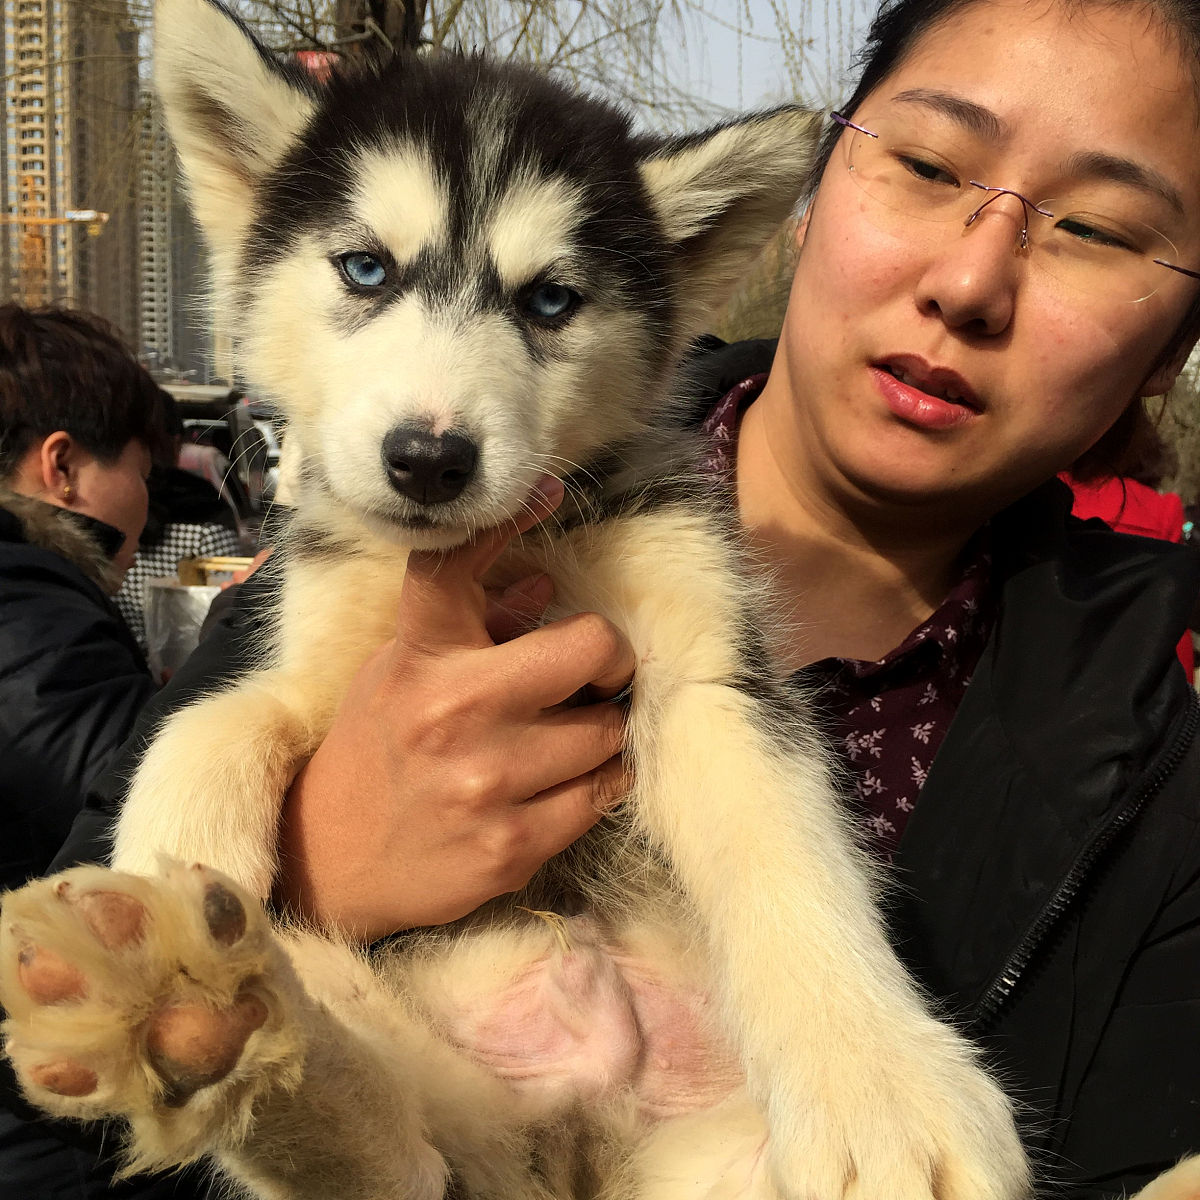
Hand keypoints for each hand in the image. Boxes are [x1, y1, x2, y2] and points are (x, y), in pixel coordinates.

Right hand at [275, 479, 634, 940]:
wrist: (330, 861)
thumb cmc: (376, 750)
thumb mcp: (404, 672)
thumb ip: (473, 626)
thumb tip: (544, 584)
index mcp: (420, 656)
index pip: (459, 564)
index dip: (512, 518)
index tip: (549, 492)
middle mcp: (454, 711)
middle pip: (593, 649)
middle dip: (607, 661)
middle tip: (593, 676)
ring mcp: (486, 783)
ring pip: (607, 732)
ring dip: (599, 731)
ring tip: (566, 739)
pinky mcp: (511, 847)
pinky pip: (602, 795)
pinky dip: (597, 783)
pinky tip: (566, 781)